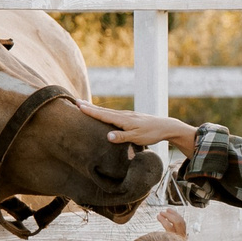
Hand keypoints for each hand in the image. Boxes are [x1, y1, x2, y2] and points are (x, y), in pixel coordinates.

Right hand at [75, 98, 195, 153]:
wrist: (165, 126)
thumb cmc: (151, 133)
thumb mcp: (137, 138)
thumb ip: (122, 137)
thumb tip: (107, 136)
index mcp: (123, 120)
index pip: (103, 115)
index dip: (90, 111)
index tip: (78, 105)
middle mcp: (123, 115)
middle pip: (103, 110)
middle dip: (89, 107)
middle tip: (76, 102)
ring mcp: (126, 115)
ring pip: (108, 111)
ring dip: (95, 109)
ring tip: (84, 106)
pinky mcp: (129, 117)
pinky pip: (113, 114)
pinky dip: (104, 112)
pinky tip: (102, 113)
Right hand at [156, 208, 189, 238]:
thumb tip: (148, 237)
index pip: (170, 228)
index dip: (163, 221)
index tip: (158, 216)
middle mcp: (181, 237)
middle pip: (177, 222)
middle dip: (169, 215)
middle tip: (161, 212)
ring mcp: (184, 235)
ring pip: (181, 221)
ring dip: (174, 214)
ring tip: (167, 210)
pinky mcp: (185, 233)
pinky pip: (182, 222)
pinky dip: (177, 217)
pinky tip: (172, 214)